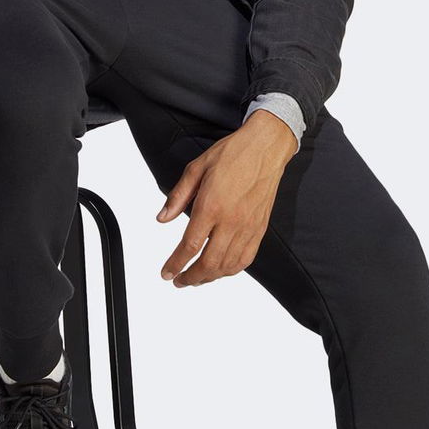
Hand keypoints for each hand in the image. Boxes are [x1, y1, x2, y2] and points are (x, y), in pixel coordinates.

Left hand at [154, 111, 296, 285]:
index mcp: (212, 205)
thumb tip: (162, 218)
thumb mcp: (196, 168)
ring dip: (210, 277)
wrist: (266, 147)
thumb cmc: (233, 154)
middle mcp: (231, 220)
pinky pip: (246, 259)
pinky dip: (231, 270)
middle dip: (191, 277)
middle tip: (179, 281)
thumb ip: (177, 196)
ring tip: (196, 278)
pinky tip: (221, 270)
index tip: (166, 273)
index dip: (176, 264)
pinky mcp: (260, 228)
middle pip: (209, 263)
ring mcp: (248, 227)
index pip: (190, 245)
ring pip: (228, 265)